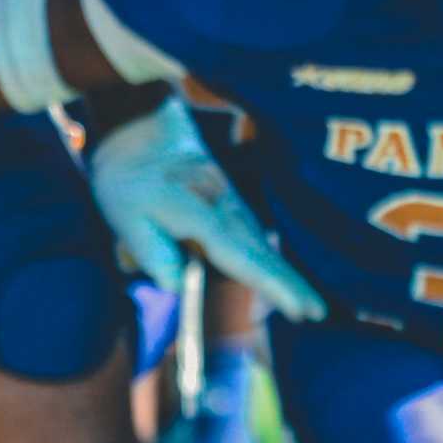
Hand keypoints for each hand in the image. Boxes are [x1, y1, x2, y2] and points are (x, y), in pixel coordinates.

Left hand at [89, 102, 320, 318]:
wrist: (138, 130)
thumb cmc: (127, 178)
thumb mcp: (125, 217)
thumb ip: (151, 252)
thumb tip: (176, 285)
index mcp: (197, 212)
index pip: (239, 255)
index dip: (268, 283)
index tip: (295, 306)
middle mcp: (222, 208)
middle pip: (261, 252)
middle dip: (290, 284)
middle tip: (316, 312)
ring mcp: (229, 202)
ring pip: (261, 244)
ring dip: (286, 274)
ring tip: (309, 304)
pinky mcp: (229, 202)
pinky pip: (253, 236)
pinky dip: (270, 259)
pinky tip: (283, 278)